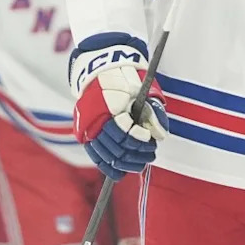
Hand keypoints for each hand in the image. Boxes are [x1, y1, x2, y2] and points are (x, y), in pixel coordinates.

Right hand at [71, 41, 168, 179]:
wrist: (101, 71)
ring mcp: (88, 128)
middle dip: (135, 154)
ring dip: (125, 162)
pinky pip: (95, 155)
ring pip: (105, 155)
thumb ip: (151, 112)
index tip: (149, 139)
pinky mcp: (85, 134)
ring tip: (140, 163)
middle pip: (116, 146)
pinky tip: (119, 174)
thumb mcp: (140, 90)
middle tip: (150, 155)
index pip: (123, 131)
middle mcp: (95, 119)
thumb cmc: (125, 79)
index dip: (138, 138)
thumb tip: (160, 134)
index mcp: (108, 106)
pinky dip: (107, 166)